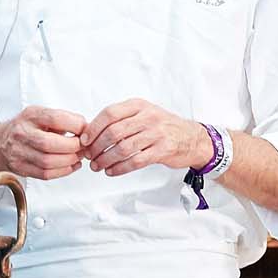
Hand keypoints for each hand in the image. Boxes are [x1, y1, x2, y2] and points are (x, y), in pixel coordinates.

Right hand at [0, 107, 86, 180]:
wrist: (0, 142)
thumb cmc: (26, 127)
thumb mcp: (41, 115)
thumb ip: (63, 119)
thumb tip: (86, 129)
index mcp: (31, 116)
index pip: (55, 119)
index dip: (75, 125)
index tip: (84, 129)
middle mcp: (22, 133)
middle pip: (49, 144)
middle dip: (72, 147)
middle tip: (82, 146)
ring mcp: (20, 152)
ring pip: (48, 162)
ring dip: (69, 161)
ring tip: (78, 156)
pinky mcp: (21, 168)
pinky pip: (45, 174)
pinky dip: (63, 171)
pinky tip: (70, 165)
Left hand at [80, 99, 212, 176]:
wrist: (193, 138)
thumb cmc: (163, 126)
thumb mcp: (144, 113)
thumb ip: (122, 119)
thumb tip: (91, 132)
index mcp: (139, 105)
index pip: (110, 113)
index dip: (93, 128)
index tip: (84, 140)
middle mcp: (148, 117)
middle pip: (114, 132)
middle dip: (97, 147)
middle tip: (89, 156)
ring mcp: (156, 133)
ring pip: (123, 148)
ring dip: (106, 160)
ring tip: (97, 166)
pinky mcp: (162, 150)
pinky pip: (135, 161)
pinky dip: (120, 168)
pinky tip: (112, 171)